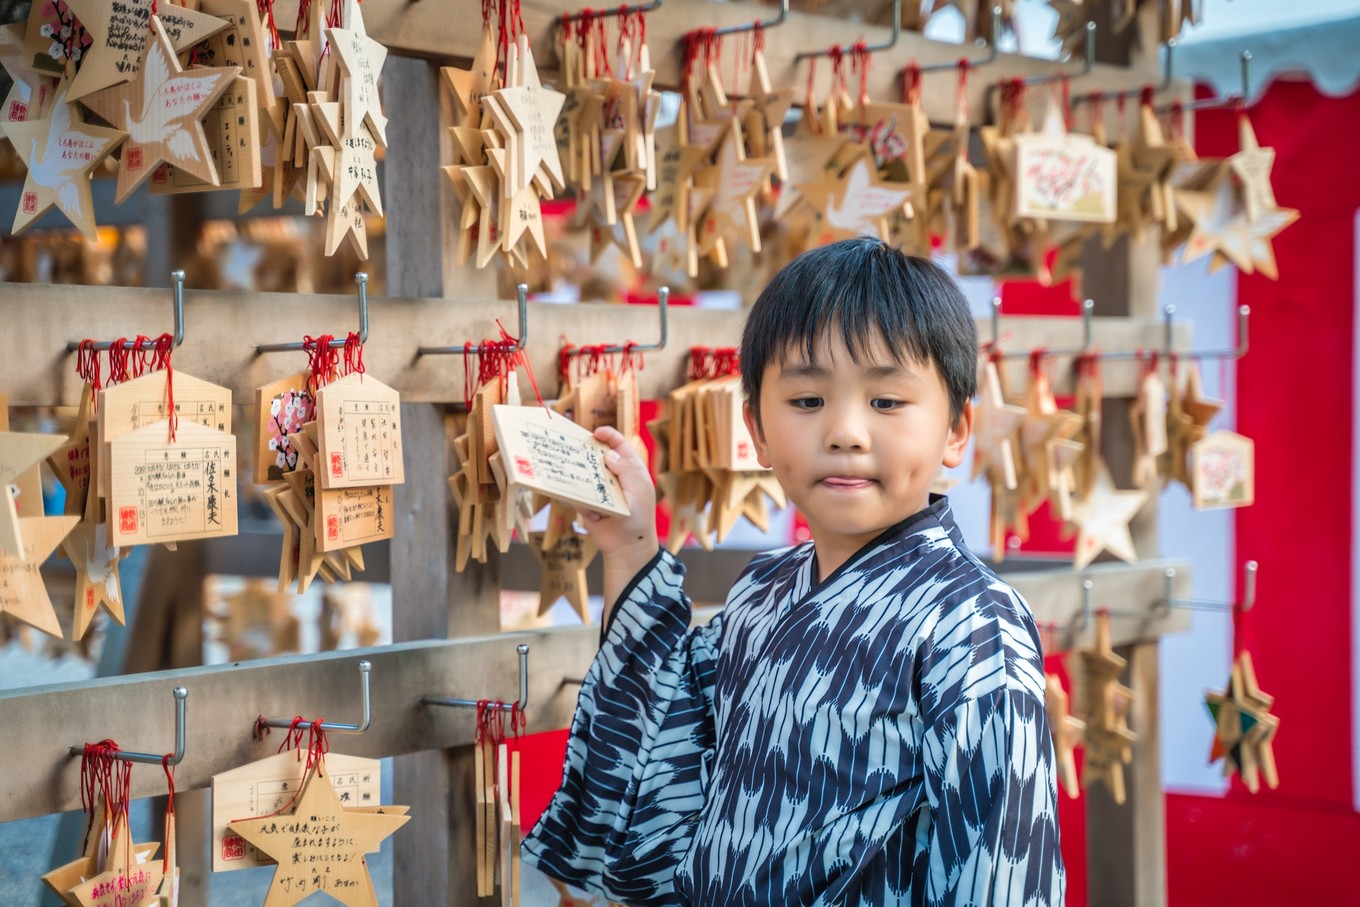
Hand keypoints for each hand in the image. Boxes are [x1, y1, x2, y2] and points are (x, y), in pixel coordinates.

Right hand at [580, 426, 657, 570]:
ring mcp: (599, 489)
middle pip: (596, 457)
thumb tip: (609, 455)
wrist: (627, 547)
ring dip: (585, 483)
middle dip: (587, 455)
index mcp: (630, 469)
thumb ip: (626, 471)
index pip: (619, 445)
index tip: (596, 432)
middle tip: (576, 452)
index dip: (608, 435)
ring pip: (584, 475)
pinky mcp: (587, 504)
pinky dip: (586, 507)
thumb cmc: (639, 518)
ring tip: (593, 496)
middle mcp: (613, 476)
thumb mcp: (639, 491)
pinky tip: (597, 517)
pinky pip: (578, 498)